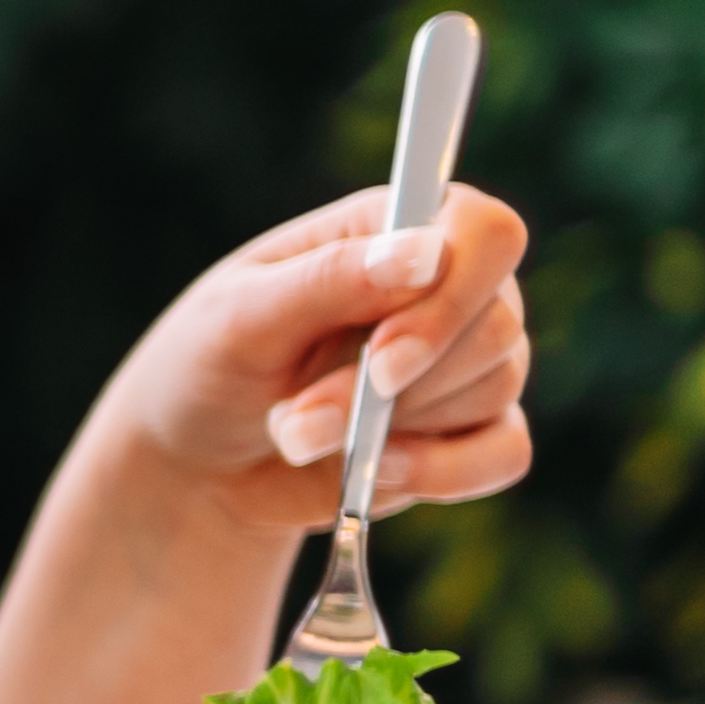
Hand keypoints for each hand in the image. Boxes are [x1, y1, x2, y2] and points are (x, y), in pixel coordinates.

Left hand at [90, 183, 535, 536]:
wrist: (199, 462)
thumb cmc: (212, 364)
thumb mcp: (240, 315)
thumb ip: (329, 278)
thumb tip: (426, 253)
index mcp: (395, 230)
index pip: (486, 233)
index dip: (453, 294)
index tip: (381, 358)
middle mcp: (450, 287)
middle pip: (495, 323)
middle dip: (389, 389)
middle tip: (298, 418)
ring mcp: (469, 361)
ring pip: (494, 388)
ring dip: (386, 433)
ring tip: (298, 436)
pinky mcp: (470, 433)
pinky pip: (506, 453)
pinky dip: (442, 473)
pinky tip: (373, 473)